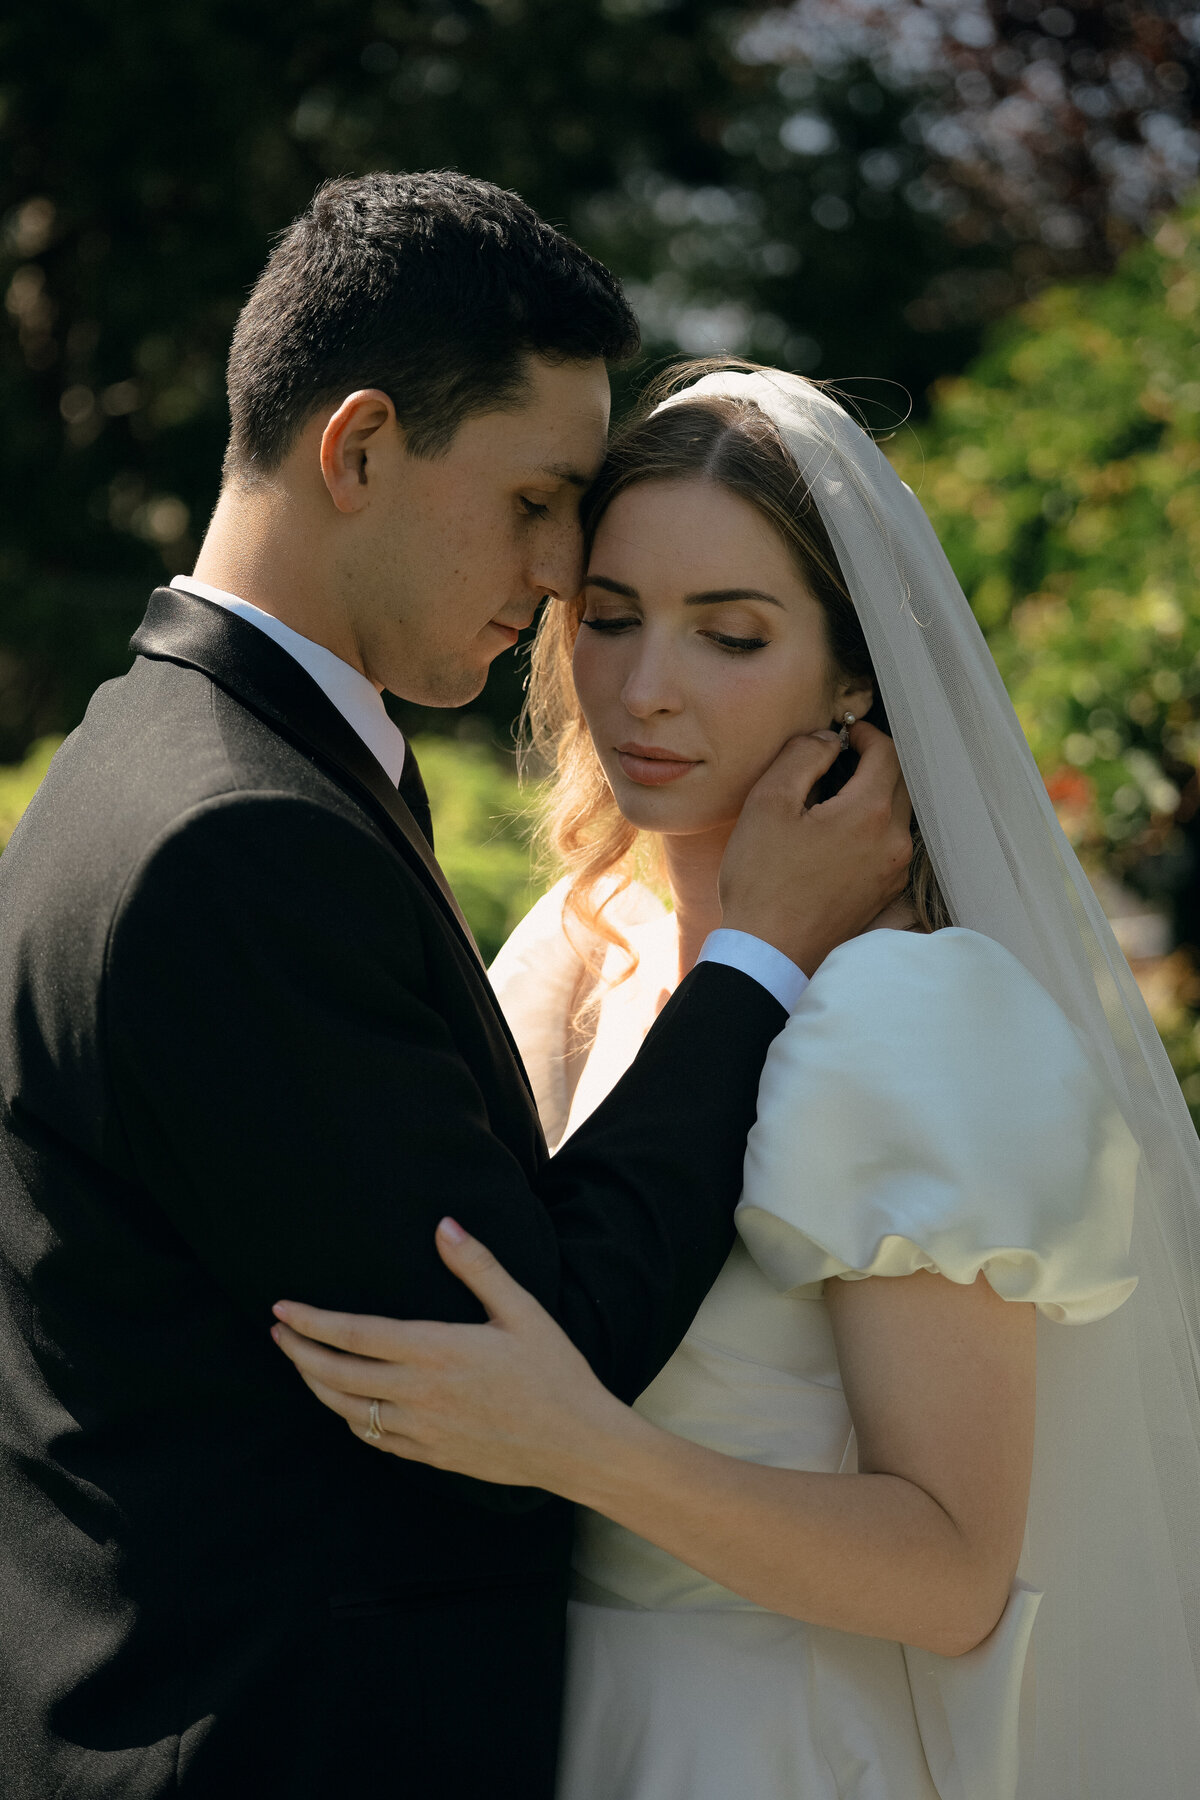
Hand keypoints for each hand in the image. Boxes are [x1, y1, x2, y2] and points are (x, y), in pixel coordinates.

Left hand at [271, 1218, 628, 1491]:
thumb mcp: (521, 1310)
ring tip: (300, 1363)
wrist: (578, 1445)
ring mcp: (422, 1430)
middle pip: (337, 1374)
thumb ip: (477, 1267)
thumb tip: (444, 1225)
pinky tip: (345, 1405)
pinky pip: (374, 1439)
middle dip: (298, 1352)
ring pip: (347, 1410)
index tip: (282, 1308)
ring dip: (316, 1385)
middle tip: (276, 1333)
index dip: (311, 1322)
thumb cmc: (555, 1372)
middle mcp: (419, 1393)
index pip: (354, 1335)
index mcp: (437, 1350)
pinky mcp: (431, 1456)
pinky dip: (349, 1418)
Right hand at [718, 721, 911, 974]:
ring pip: (897, 813)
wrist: (769, 953)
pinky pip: (889, 844)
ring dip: (873, 794)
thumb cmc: (763, 880)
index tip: (843, 732)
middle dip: (873, 761)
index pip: (888, 752)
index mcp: (870, 813)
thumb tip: (828, 740)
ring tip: (833, 795)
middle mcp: (894, 841)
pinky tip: (836, 833)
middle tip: (838, 758)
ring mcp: (893, 871)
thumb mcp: (768, 803)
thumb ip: (803, 757)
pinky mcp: (885, 893)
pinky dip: (872, 826)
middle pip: (900, 781)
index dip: (866, 734)